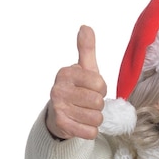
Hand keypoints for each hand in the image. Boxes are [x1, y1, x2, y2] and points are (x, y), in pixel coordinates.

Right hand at [45, 25, 106, 139]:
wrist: (59, 113)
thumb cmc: (77, 88)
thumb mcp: (84, 68)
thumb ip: (86, 48)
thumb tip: (85, 27)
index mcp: (66, 73)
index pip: (100, 84)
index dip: (101, 89)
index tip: (91, 89)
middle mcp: (58, 89)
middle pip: (98, 102)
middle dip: (97, 104)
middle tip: (86, 102)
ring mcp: (58, 107)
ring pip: (96, 118)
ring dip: (95, 118)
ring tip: (84, 112)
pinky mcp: (61, 125)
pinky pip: (91, 131)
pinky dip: (90, 130)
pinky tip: (81, 124)